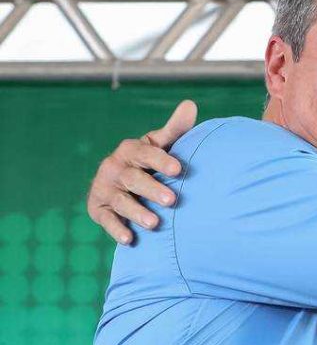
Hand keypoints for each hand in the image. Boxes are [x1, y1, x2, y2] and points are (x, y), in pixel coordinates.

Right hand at [87, 100, 197, 243]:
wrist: (122, 183)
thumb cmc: (150, 162)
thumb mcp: (160, 145)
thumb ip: (175, 130)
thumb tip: (190, 105)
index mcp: (130, 150)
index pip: (145, 153)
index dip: (161, 160)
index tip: (179, 169)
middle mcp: (114, 168)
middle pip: (133, 179)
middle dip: (152, 189)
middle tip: (172, 200)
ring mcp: (105, 189)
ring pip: (120, 201)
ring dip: (136, 212)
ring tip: (155, 223)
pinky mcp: (98, 209)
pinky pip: (107, 220)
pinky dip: (116, 230)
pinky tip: (129, 239)